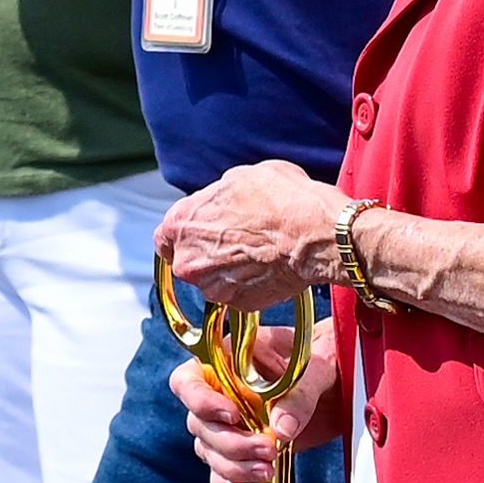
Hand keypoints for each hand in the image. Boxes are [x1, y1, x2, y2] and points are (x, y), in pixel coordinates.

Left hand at [156, 160, 339, 308]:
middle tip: (238, 240)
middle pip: (191, 260)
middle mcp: (188, 261)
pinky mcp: (240, 305)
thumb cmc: (282, 198)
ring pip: (215, 280)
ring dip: (230, 270)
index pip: (165, 238)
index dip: (184, 235)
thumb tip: (219, 204)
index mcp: (180, 224)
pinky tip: (270, 267)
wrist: (318, 233)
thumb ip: (216, 197)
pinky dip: (251, 285)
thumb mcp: (240, 177)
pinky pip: (239, 294)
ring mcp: (214, 288)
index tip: (201, 234)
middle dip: (210, 252)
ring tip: (258, 252)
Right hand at [175, 319, 340, 482]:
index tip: (232, 415)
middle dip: (231, 443)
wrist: (337, 386)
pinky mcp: (242, 450)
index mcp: (226, 361)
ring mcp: (228, 425)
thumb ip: (299, 395)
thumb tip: (281, 428)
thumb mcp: (315, 370)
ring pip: (209, 451)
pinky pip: (221, 471)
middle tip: (266, 449)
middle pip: (199, 424)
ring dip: (235, 466)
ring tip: (268, 470)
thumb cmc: (321, 362)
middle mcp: (218, 394)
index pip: (188, 380)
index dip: (200, 400)